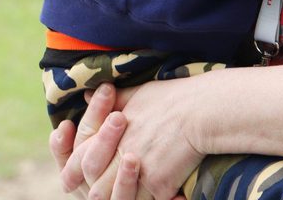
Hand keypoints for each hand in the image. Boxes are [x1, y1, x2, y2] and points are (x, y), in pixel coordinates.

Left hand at [54, 81, 202, 199]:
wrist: (202, 110)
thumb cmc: (172, 98)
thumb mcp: (138, 93)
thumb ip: (112, 99)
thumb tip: (86, 94)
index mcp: (111, 134)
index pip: (82, 161)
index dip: (79, 173)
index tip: (86, 177)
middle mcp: (121, 155)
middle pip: (97, 189)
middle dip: (100, 193)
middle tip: (108, 193)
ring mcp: (140, 173)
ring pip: (121, 199)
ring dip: (125, 198)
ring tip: (132, 195)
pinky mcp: (160, 185)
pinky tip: (163, 196)